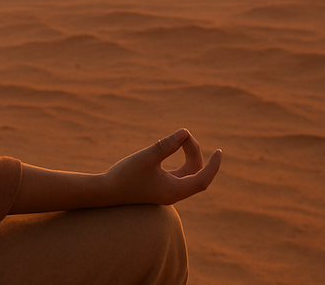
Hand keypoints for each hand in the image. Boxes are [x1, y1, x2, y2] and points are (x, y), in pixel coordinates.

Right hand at [102, 128, 220, 205]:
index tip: (219, 151)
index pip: (202, 179)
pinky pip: (179, 174)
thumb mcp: (147, 157)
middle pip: (196, 173)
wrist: (105, 192)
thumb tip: (184, 132)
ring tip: (183, 138)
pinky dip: (181, 161)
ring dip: (189, 156)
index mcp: (174, 191)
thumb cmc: (125, 176)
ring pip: (188, 174)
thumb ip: (166, 145)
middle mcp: (173, 194)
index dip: (213, 166)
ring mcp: (167, 191)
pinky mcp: (159, 187)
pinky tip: (175, 148)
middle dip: (195, 152)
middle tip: (185, 135)